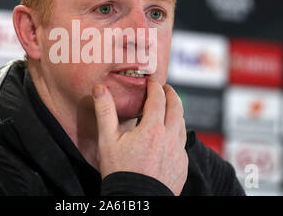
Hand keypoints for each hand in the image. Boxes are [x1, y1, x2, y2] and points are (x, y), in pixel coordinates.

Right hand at [92, 80, 187, 194]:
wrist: (135, 200)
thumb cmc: (120, 172)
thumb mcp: (107, 140)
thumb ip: (105, 111)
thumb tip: (100, 88)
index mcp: (152, 129)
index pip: (159, 99)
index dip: (156, 87)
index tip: (152, 82)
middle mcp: (170, 138)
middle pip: (177, 107)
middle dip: (171, 95)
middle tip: (165, 89)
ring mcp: (178, 152)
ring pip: (182, 125)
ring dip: (176, 113)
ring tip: (168, 110)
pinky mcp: (182, 166)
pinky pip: (182, 143)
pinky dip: (177, 133)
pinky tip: (169, 137)